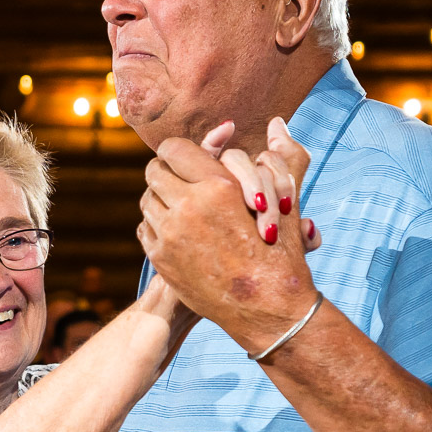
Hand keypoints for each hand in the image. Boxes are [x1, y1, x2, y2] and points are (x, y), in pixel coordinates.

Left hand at [139, 117, 318, 349]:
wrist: (267, 309)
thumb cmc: (282, 253)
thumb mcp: (286, 201)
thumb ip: (283, 156)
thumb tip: (279, 122)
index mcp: (218, 186)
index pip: (173, 149)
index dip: (180, 152)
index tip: (190, 159)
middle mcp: (189, 207)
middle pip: (154, 171)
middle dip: (168, 173)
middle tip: (183, 179)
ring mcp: (170, 235)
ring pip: (147, 200)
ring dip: (162, 199)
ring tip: (183, 205)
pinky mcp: (160, 259)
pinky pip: (146, 228)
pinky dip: (158, 225)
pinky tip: (178, 230)